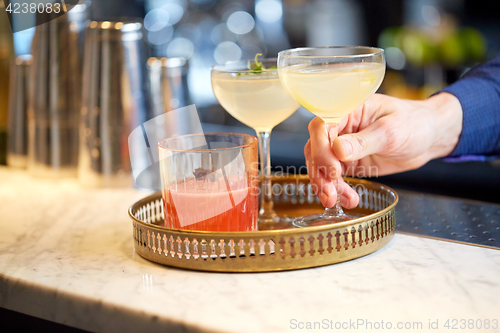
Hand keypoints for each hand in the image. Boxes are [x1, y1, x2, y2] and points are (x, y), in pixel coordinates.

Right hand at [305, 92, 462, 207]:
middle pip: (315, 148)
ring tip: (335, 201)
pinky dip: (338, 190)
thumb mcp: (391, 131)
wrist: (428, 138)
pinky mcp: (347, 163)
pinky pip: (334, 178)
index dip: (321, 148)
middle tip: (329, 192)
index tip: (333, 170)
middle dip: (319, 172)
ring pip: (321, 165)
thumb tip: (338, 149)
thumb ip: (364, 141)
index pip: (322, 125)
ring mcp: (341, 146)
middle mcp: (340, 127)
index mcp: (348, 109)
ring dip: (326, 185)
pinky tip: (348, 200)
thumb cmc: (414, 123)